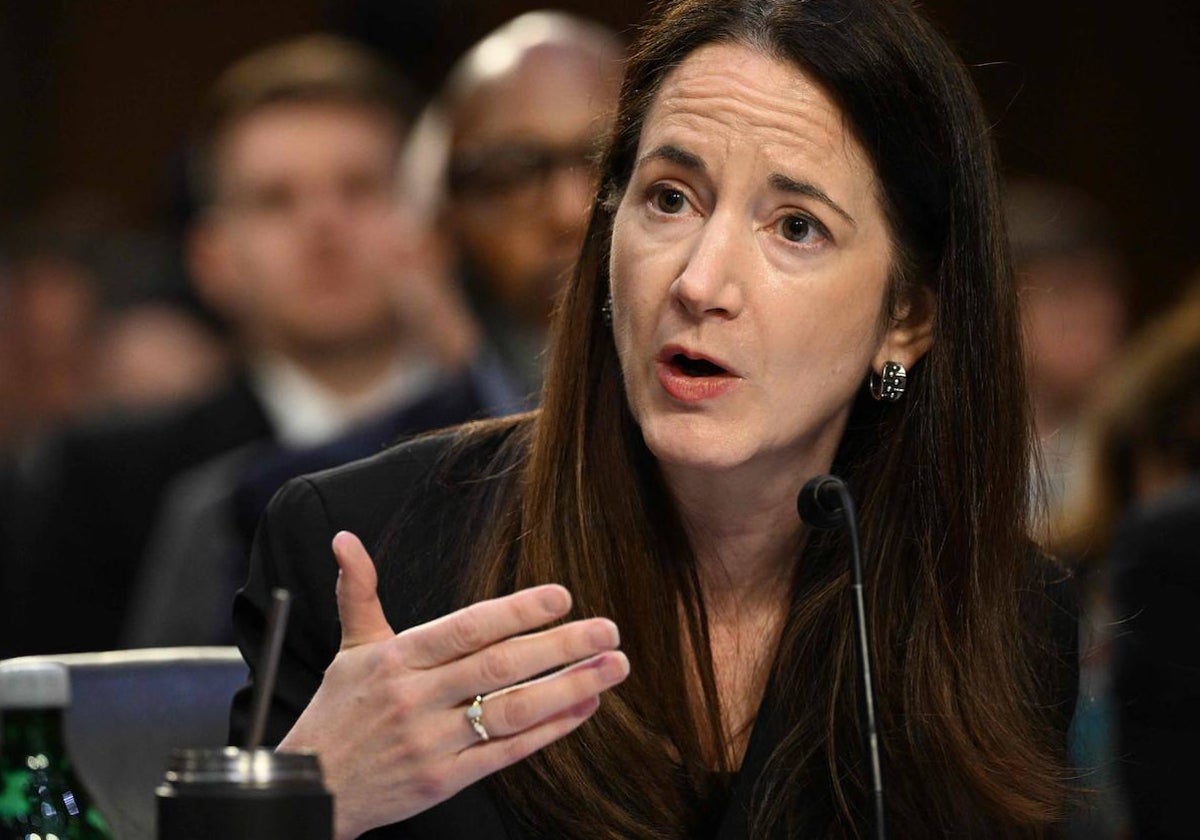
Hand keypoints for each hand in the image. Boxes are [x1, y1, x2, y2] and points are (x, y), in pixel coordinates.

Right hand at [277, 532, 628, 839]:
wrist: (311, 788)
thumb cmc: (339, 712)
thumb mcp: (349, 648)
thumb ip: (359, 591)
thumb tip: (345, 539)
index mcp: (398, 658)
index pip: (468, 628)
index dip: (517, 611)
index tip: (561, 597)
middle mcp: (417, 698)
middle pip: (500, 667)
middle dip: (561, 646)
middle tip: (608, 629)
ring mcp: (433, 742)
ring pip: (513, 711)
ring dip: (570, 688)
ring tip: (611, 667)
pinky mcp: (445, 780)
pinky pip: (507, 752)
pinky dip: (550, 730)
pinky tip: (584, 708)